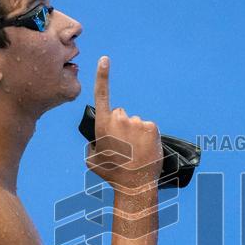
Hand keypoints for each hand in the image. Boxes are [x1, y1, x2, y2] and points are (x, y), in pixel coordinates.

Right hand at [85, 57, 162, 190]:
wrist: (135, 184)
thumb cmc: (112, 174)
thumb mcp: (93, 160)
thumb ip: (92, 145)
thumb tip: (95, 142)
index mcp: (103, 125)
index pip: (101, 94)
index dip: (102, 76)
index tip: (105, 59)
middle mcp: (120, 119)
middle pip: (121, 114)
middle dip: (122, 126)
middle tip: (124, 146)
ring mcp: (137, 122)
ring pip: (136, 123)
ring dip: (136, 133)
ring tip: (135, 151)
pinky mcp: (152, 127)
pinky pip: (148, 128)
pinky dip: (148, 137)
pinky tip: (145, 149)